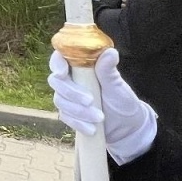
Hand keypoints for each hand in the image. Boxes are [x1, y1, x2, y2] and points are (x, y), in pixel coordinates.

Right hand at [48, 48, 157, 163]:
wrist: (125, 126)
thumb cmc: (121, 99)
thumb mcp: (117, 85)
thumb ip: (109, 70)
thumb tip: (110, 52)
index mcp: (80, 66)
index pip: (59, 58)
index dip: (57, 64)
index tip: (63, 73)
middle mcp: (70, 79)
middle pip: (56, 81)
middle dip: (71, 92)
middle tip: (90, 101)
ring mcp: (67, 97)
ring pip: (60, 100)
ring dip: (78, 111)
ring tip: (99, 117)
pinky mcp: (68, 113)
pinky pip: (65, 117)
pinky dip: (78, 123)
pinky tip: (92, 128)